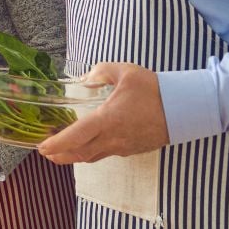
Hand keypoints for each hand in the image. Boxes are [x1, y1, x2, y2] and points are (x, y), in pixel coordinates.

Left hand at [37, 61, 170, 163]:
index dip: (56, 144)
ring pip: (93, 156)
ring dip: (75, 156)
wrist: (186, 109)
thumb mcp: (125, 72)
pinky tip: (89, 145)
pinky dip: (92, 152)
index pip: (75, 137)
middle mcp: (113, 138)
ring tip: (62, 152)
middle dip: (60, 155)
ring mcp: (124, 147)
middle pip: (80, 153)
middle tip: (46, 152)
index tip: (42, 147)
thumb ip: (101, 72)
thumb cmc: (156, 90)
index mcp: (107, 120)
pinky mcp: (133, 149)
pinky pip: (107, 154)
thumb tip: (85, 78)